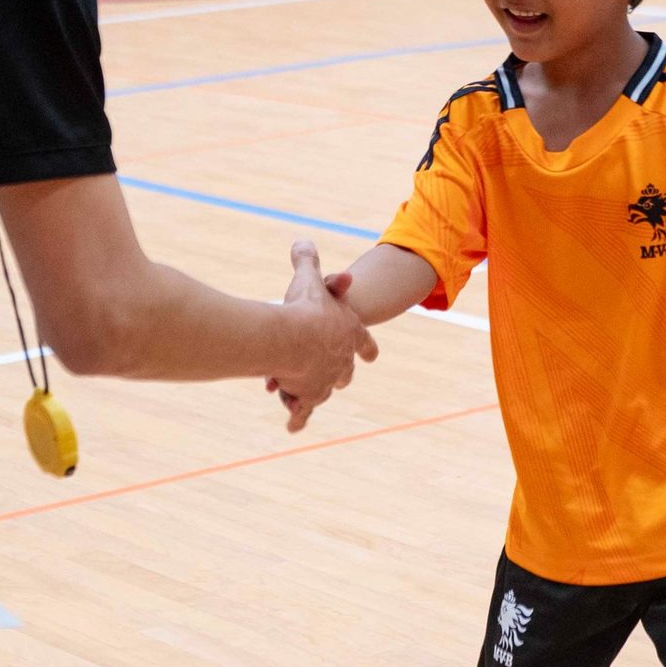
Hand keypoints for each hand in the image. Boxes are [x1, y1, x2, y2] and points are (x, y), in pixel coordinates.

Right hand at [263, 241, 375, 432]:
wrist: (295, 338)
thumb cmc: (305, 307)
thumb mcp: (308, 279)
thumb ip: (307, 261)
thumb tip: (302, 240)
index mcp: (349, 334)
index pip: (364, 341)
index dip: (367, 347)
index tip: (371, 355)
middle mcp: (341, 361)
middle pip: (345, 372)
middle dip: (341, 373)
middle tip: (341, 377)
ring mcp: (325, 381)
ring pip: (321, 391)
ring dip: (312, 394)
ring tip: (302, 398)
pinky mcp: (307, 396)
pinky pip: (302, 411)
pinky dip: (298, 418)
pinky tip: (294, 426)